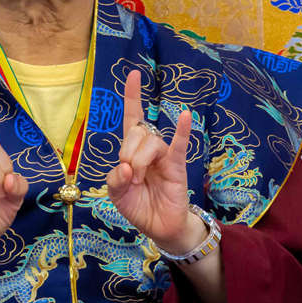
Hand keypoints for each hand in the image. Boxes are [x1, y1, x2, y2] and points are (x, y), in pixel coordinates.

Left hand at [106, 70, 201, 251]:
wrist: (159, 228)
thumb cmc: (139, 207)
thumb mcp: (117, 194)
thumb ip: (115, 179)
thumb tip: (127, 167)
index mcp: (133, 150)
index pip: (133, 117)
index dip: (132, 96)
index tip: (134, 74)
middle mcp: (149, 148)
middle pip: (136, 132)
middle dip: (128, 152)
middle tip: (130, 175)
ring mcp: (164, 156)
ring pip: (151, 142)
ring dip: (141, 160)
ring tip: (140, 180)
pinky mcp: (177, 166)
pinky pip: (180, 145)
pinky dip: (183, 130)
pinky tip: (186, 116)